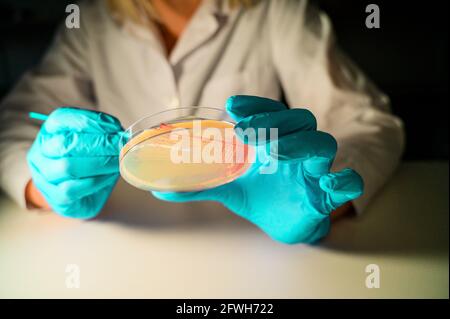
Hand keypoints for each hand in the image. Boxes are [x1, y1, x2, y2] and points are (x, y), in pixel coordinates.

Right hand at [27, 107, 122, 218]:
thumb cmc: (90, 160)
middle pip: (65, 144)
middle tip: (121, 146)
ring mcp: (43, 175)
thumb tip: (120, 133)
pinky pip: (72, 189)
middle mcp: (41, 152)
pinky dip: (95, 181)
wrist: (82, 192)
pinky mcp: (54, 197)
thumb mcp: (97, 141)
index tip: (115, 127)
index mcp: (49, 131)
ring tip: (118, 161)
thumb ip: (105, 133)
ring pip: (67, 167)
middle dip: (99, 144)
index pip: (62, 119)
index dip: (89, 121)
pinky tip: (109, 176)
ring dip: (99, 163)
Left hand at [153, 95, 362, 243]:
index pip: (271, 113)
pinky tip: (325, 182)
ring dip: (300, 143)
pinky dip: (342, 179)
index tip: (232, 104)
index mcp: (275, 141)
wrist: (285, 224)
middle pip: (299, 120)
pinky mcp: (327, 196)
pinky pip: (348, 182)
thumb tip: (160, 189)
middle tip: (246, 130)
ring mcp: (315, 170)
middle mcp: (297, 150)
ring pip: (322, 144)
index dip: (256, 105)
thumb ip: (199, 185)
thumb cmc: (263, 197)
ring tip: (275, 150)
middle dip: (274, 121)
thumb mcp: (230, 188)